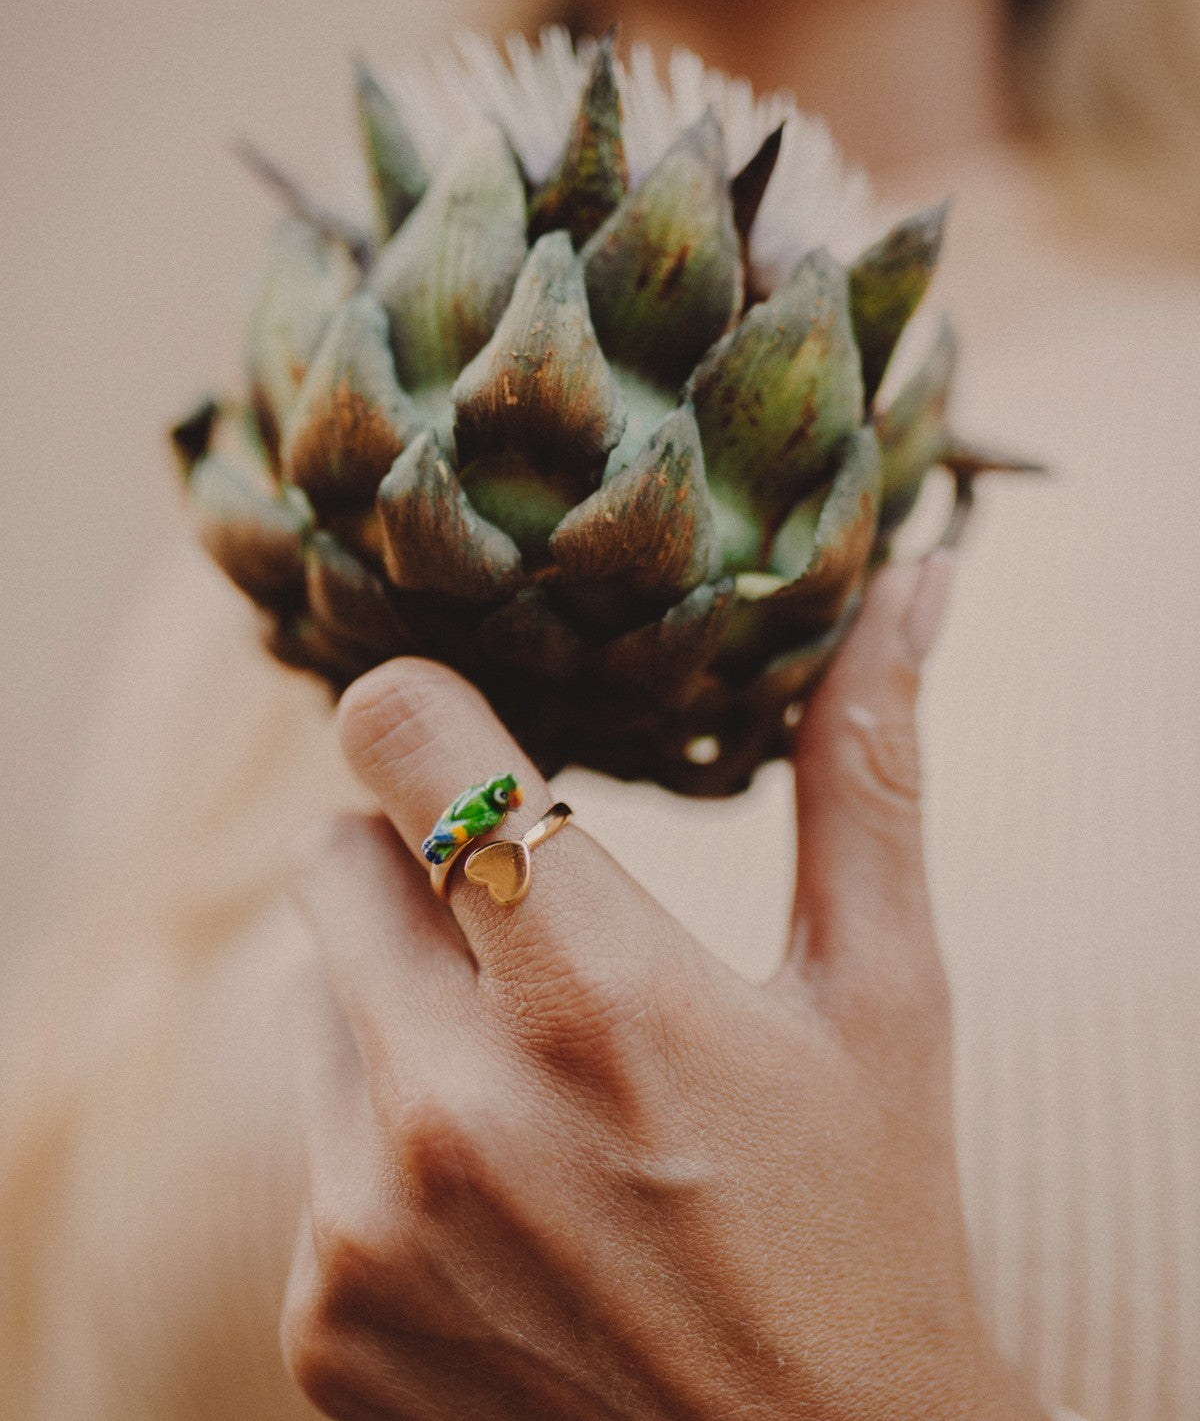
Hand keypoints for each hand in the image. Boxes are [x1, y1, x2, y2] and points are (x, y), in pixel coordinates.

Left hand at [281, 555, 1044, 1420]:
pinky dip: (382, 1135)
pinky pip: (310, 1137)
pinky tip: (499, 1201)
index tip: (464, 727)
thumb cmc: (868, 1219)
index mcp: (604, 1001)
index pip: (409, 741)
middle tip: (525, 926)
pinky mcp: (325, 1318)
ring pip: (311, 994)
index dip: (424, 708)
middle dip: (419, 861)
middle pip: (332, 856)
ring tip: (531, 1082)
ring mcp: (370, 1227)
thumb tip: (912, 582)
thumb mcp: (882, 996)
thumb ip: (867, 773)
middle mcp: (456, 1112)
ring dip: (399, 1002)